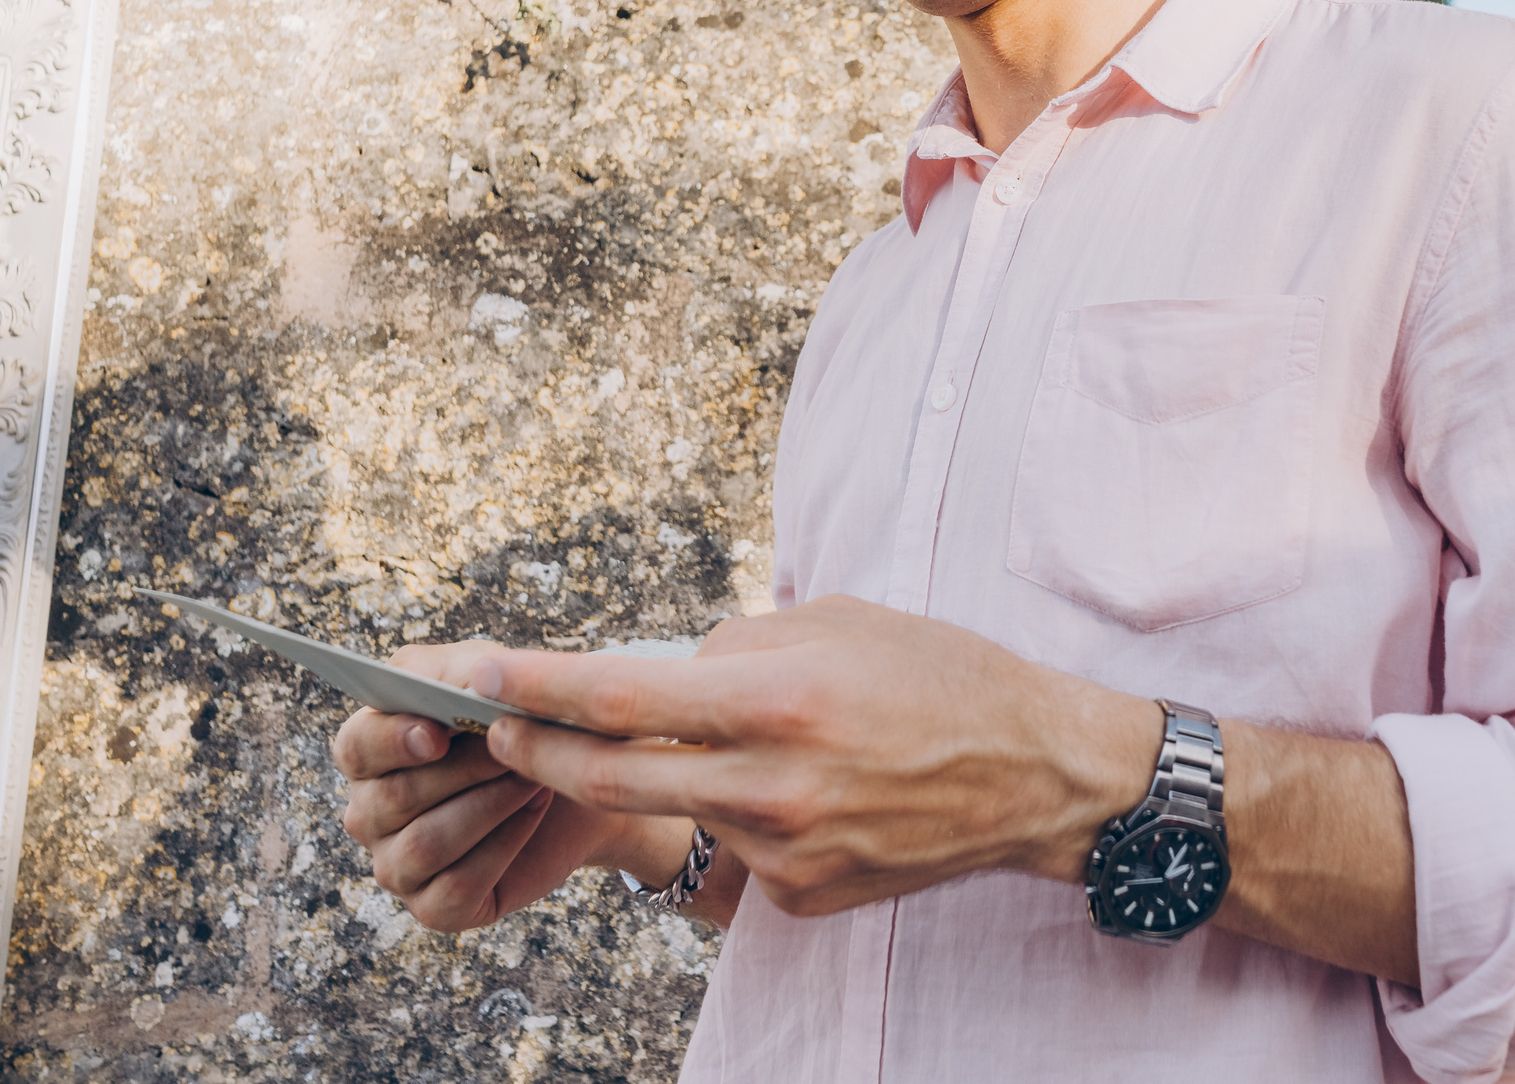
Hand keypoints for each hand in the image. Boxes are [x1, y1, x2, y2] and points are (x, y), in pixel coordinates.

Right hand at [332, 640, 631, 931]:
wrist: (571, 782)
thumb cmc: (515, 721)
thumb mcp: (490, 677)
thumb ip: (459, 673)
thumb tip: (458, 691)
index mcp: (370, 752)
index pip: (357, 747)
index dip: (392, 741)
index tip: (436, 735)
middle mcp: (370, 812)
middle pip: (396, 797)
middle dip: (464, 770)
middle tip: (514, 749)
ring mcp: (397, 865)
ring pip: (426, 843)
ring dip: (488, 806)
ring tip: (532, 778)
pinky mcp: (435, 908)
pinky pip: (457, 886)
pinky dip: (503, 846)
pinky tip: (532, 814)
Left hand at [477, 596, 1160, 917]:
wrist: (1036, 774)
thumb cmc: (940, 674)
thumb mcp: (835, 621)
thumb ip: (735, 643)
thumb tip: (661, 667)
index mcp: (777, 699)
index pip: (621, 696)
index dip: (537, 687)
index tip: (478, 674)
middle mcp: (771, 783)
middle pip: (611, 777)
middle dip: (540, 750)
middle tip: (499, 725)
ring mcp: (783, 850)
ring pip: (678, 809)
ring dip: (665, 773)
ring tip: (723, 734)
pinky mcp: (798, 894)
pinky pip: (732, 845)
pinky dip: (736, 809)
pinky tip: (798, 785)